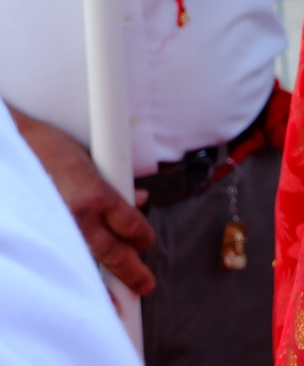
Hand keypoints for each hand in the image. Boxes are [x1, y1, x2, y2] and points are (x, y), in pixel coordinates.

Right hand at [12, 109, 156, 295]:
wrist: (13, 147)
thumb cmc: (49, 149)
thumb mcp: (90, 160)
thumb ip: (115, 184)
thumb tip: (138, 199)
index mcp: (97, 194)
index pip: (131, 225)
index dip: (143, 237)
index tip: (146, 243)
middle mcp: (79, 215)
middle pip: (114, 253)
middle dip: (132, 272)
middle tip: (144, 285)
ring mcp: (57, 227)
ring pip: (89, 262)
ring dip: (104, 282)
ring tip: (118, 301)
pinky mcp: (39, 232)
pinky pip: (64, 258)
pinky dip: (75, 274)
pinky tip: (82, 288)